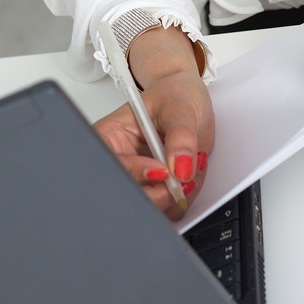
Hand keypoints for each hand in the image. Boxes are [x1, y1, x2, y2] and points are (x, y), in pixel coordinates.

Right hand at [93, 26, 214, 218]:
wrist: (189, 99)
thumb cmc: (175, 94)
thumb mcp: (179, 107)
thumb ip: (181, 136)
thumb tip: (181, 166)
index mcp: (111, 137)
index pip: (114, 166)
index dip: (137, 173)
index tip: (163, 169)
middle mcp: (123, 162)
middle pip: (130, 194)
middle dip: (161, 191)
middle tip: (183, 174)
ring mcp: (140, 179)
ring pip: (152, 207)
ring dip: (179, 192)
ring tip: (191, 162)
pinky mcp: (159, 190)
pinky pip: (171, 208)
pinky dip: (187, 195)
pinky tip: (191, 170)